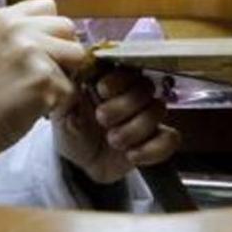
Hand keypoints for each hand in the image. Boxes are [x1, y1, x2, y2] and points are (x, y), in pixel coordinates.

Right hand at [0, 0, 85, 159]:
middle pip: (68, 28)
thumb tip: (64, 34)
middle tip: (42, 72)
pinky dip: (59, 101)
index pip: (48, 6)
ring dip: (65, 75)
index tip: (40, 48)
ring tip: (39, 88)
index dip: (50, 29)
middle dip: (63, 50)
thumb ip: (24, 32)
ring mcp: (32, 52)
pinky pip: (71, 87)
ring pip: (76, 56)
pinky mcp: (44, 79)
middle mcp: (18, 29)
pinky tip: (35, 104)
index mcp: (5, 17)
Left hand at [54, 69, 180, 183]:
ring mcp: (146, 116)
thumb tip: (75, 105)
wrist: (81, 165)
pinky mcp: (156, 140)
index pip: (127, 67)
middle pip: (145, 87)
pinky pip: (171, 138)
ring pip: (158, 109)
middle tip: (102, 118)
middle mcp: (131, 95)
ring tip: (113, 140)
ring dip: (135, 128)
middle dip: (124, 105)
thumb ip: (66, 106)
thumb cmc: (72, 132)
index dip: (118, 78)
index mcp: (109, 80)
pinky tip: (132, 155)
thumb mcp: (60, 117)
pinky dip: (152, 149)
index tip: (101, 90)